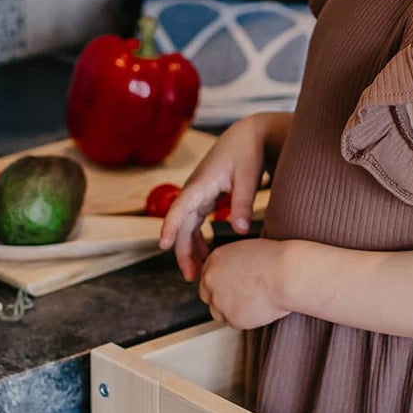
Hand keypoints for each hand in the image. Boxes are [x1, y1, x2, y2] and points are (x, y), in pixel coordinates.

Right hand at [159, 115, 266, 280]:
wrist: (249, 135)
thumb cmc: (248, 152)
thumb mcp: (248, 176)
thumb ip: (242, 203)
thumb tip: (239, 231)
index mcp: (201, 183)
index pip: (179, 207)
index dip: (170, 227)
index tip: (163, 245)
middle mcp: (194, 190)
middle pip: (181, 224)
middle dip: (183, 251)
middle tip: (192, 277)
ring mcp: (198, 194)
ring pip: (187, 226)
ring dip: (190, 248)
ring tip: (197, 272)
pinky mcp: (205, 197)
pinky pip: (196, 222)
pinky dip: (199, 238)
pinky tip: (206, 254)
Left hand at [197, 239, 288, 329]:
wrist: (286, 275)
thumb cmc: (276, 260)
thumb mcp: (248, 250)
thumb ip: (234, 262)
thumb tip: (235, 272)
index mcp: (216, 259)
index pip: (207, 276)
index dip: (220, 283)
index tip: (230, 286)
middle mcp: (212, 280)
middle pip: (207, 295)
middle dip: (221, 298)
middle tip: (240, 297)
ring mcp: (220, 301)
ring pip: (219, 313)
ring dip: (232, 310)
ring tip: (252, 303)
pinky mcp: (232, 318)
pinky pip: (235, 323)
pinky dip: (246, 319)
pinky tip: (258, 309)